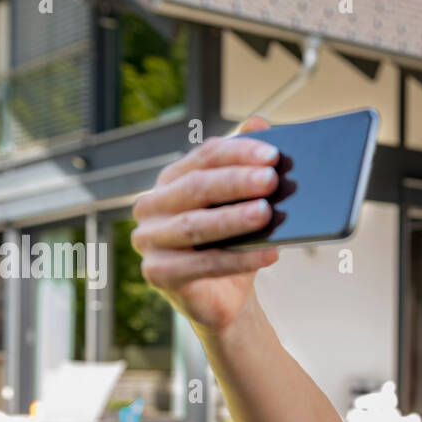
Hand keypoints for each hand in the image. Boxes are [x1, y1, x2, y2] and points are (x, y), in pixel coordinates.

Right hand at [131, 115, 296, 333]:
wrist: (226, 299)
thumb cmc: (234, 245)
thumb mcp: (242, 203)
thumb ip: (246, 165)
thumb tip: (261, 122)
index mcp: (172, 180)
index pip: (204, 156)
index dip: (238, 153)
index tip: (273, 155)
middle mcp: (152, 205)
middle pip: (197, 187)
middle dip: (237, 182)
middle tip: (272, 179)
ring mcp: (149, 239)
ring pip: (195, 225)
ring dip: (234, 219)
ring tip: (267, 213)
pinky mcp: (156, 273)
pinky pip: (202, 265)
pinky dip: (239, 260)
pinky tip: (270, 255)